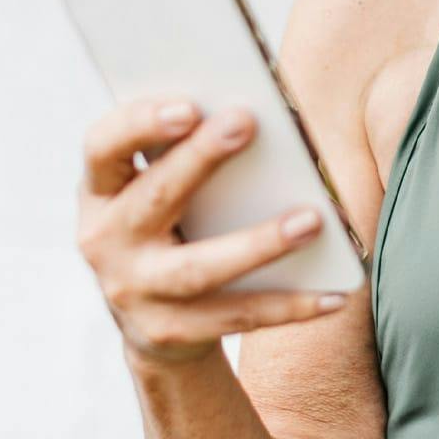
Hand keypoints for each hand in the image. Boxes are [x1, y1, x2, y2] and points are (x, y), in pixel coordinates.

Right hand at [76, 98, 348, 368]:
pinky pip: (237, 317)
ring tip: (313, 220)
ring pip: (198, 268)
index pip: (103, 147)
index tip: (188, 105)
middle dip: (199, 158)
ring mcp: (133, 293)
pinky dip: (290, 304)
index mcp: (104, 190)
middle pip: (154, 197)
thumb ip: (198, 148)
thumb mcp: (167, 184)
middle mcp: (105, 241)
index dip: (139, 123)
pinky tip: (334, 293)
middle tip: (246, 122)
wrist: (156, 322)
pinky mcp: (170, 333)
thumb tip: (272, 117)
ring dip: (258, 243)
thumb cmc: (179, 220)